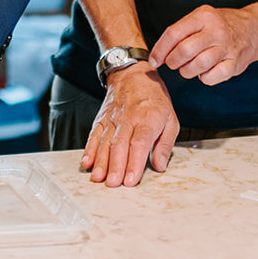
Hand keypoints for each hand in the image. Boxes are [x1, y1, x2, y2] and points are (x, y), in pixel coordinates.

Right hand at [79, 64, 177, 186]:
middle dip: (115, 166)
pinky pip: (94, 134)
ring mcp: (112, 118)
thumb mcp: (171, 119)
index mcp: (148, 119)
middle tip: (113, 184)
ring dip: (100, 161)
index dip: (134, 163)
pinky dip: (89, 149)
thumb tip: (160, 166)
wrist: (133, 74)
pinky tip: (86, 162)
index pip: (139, 143)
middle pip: (119, 145)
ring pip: (104, 141)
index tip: (130, 180)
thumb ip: (165, 144)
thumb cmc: (154, 99)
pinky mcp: (101, 118)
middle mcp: (128, 119)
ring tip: (98, 177)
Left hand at [151, 4, 257, 85]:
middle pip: (184, 51)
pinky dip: (203, 78)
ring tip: (187, 68)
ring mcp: (227, 47)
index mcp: (204, 16)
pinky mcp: (235, 63)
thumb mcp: (202, 17)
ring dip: (186, 71)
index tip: (154, 60)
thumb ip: (181, 31)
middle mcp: (216, 31)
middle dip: (173, 61)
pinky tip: (203, 72)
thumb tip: (159, 54)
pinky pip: (212, 77)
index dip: (160, 49)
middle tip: (172, 63)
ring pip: (197, 65)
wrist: (255, 29)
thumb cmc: (221, 25)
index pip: (174, 33)